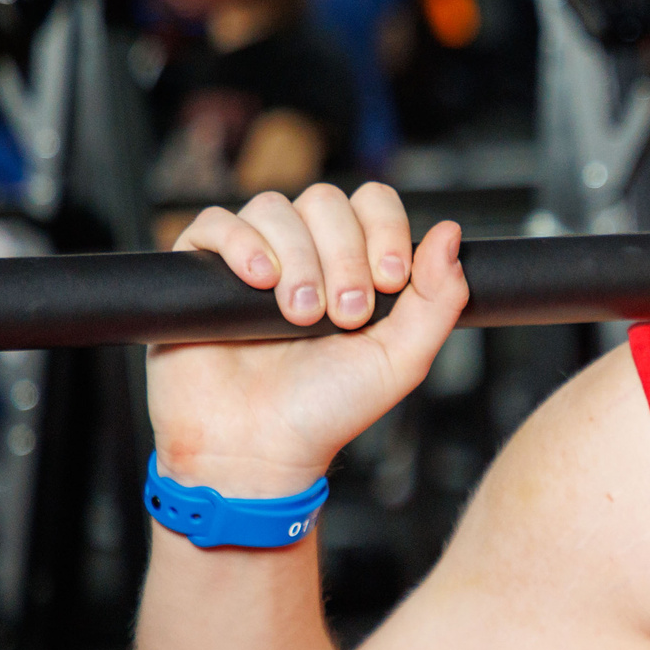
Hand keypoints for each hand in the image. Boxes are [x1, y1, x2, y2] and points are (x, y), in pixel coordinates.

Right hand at [147, 184, 468, 498]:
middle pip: (326, 202)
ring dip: (297, 259)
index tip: (389, 280)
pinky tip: (258, 281)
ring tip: (299, 316)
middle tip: (344, 314)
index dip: (385, 229)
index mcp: (355, 266)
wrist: (259, 447)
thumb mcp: (401, 358)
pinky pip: (216, 222)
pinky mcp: (200, 270)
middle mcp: (305, 255)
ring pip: (275, 208)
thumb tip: (450, 233)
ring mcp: (252, 259)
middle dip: (343, 254)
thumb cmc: (326, 409)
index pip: (373, 203)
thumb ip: (437, 298)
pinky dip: (242, 244)